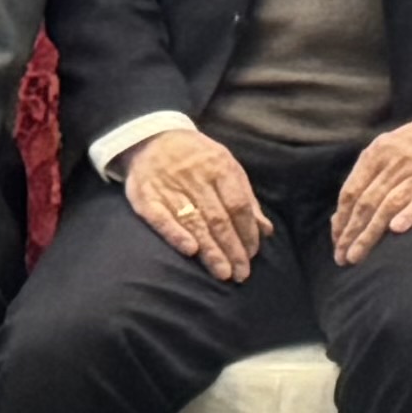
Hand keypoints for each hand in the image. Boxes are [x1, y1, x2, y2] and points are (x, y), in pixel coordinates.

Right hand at [123, 128, 269, 277]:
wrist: (152, 138)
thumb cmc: (197, 158)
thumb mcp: (226, 167)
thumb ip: (246, 198)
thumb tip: (266, 230)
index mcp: (220, 167)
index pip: (238, 205)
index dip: (247, 231)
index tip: (253, 254)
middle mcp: (196, 177)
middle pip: (218, 218)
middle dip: (232, 248)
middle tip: (241, 274)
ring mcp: (169, 187)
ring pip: (194, 222)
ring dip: (210, 250)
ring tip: (223, 273)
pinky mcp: (145, 197)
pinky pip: (161, 218)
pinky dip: (176, 234)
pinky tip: (190, 251)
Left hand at [328, 103, 411, 259]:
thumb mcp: (389, 149)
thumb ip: (366, 178)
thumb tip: (339, 216)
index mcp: (378, 153)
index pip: (351, 192)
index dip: (341, 220)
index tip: (336, 243)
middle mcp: (395, 161)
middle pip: (366, 202)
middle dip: (351, 233)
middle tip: (342, 259)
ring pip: (389, 204)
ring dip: (371, 233)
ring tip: (358, 256)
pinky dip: (410, 212)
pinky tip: (398, 229)